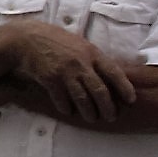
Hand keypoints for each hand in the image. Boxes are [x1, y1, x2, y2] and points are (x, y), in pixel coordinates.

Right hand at [6, 20, 125, 122]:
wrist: (26, 38)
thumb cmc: (55, 40)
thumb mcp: (80, 44)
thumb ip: (93, 58)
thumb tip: (109, 74)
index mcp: (92, 53)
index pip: (115, 73)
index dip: (125, 88)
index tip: (131, 100)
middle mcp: (81, 64)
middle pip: (100, 91)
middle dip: (107, 107)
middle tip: (111, 116)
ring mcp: (65, 73)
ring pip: (82, 99)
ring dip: (89, 112)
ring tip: (92, 118)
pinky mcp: (50, 80)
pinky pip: (62, 100)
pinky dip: (66, 108)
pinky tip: (69, 111)